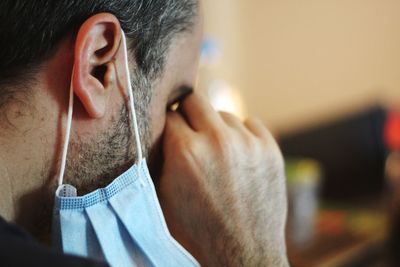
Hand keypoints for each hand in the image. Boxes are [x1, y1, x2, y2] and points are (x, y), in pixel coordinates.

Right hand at [158, 93, 287, 266]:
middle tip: (189, 130)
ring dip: (216, 127)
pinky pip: (250, 124)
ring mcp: (248, 143)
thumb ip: (159, 158)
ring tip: (217, 152)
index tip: (170, 131)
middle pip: (195, 100)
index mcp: (187, 153)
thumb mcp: (163, 197)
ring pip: (224, 114)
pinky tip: (238, 155)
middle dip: (188, 113)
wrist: (243, 253)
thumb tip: (158, 131)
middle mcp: (218, 141)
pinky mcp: (271, 149)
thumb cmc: (198, 230)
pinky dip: (242, 135)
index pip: (169, 114)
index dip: (167, 124)